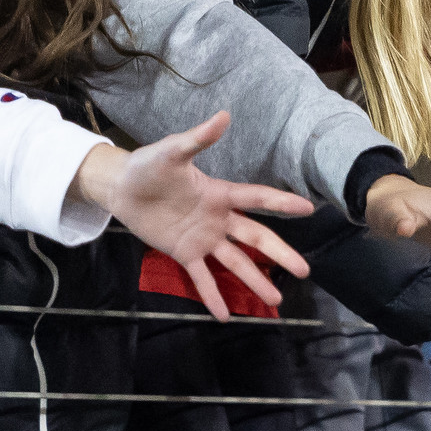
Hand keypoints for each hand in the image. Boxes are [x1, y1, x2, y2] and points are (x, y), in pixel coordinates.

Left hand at [74, 111, 311, 317]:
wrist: (122, 187)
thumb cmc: (149, 166)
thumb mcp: (172, 151)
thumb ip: (198, 138)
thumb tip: (224, 115)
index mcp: (219, 194)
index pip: (257, 199)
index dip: (282, 204)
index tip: (307, 210)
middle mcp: (218, 219)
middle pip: (255, 239)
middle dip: (279, 254)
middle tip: (303, 271)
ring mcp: (203, 238)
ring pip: (235, 263)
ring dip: (255, 281)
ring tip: (275, 301)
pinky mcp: (184, 253)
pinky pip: (202, 277)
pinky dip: (213, 296)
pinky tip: (225, 315)